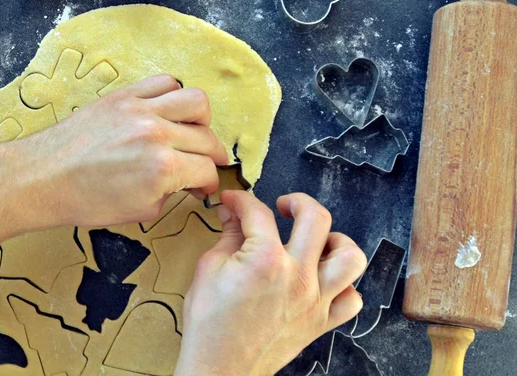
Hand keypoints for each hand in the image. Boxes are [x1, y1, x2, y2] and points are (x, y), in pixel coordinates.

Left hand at [13, 74, 228, 227]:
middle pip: (208, 138)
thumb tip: (185, 181)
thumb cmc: (85, 201)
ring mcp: (141, 110)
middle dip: (212, 157)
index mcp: (163, 169)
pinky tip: (167, 112)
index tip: (204, 186)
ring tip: (192, 132)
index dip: (210, 183)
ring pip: (196, 101)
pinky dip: (173, 96)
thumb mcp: (139, 211)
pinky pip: (164, 83)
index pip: (207, 170)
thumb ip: (171, 193)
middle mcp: (157, 134)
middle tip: (203, 165)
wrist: (43, 178)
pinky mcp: (124, 96)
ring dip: (202, 120)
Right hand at [175, 191, 366, 375]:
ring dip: (335, 240)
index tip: (234, 202)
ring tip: (315, 241)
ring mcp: (315, 300)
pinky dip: (344, 285)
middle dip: (297, 201)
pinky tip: (323, 280)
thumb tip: (231, 213)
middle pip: (316, 218)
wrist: (220, 369)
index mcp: (266, 260)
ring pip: (350, 257)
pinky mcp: (321, 321)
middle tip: (283, 207)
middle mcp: (298, 276)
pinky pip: (351, 299)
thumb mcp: (208, 270)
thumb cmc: (210, 326)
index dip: (241, 200)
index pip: (258, 212)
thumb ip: (227, 236)